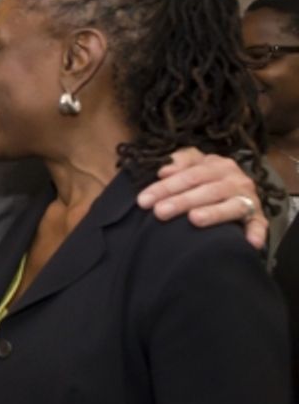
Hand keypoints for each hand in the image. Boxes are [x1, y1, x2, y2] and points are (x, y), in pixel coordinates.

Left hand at [136, 147, 266, 249]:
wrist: (234, 187)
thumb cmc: (204, 177)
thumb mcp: (192, 163)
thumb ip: (179, 161)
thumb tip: (164, 170)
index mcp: (216, 165)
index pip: (188, 175)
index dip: (165, 187)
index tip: (144, 200)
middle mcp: (234, 179)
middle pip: (206, 189)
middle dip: (181, 201)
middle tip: (159, 212)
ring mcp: (248, 197)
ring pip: (230, 204)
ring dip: (213, 212)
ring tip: (194, 219)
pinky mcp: (258, 216)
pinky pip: (259, 224)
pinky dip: (256, 232)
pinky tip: (249, 242)